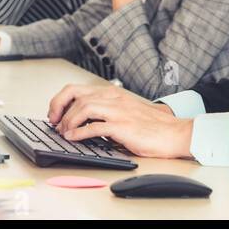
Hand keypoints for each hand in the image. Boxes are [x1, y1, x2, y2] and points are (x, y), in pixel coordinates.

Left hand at [46, 84, 191, 158]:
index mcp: (112, 93)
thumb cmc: (151, 126)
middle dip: (58, 109)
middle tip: (54, 123)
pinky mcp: (122, 126)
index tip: (54, 113)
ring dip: (68, 121)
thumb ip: (104, 113)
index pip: (76, 89)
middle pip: (75, 95)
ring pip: (83, 108)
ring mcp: (118, 111)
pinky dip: (79, 133)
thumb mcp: (124, 112)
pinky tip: (73, 138)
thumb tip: (80, 123)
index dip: (60, 100)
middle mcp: (113, 98)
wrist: (174, 133)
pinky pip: (94, 127)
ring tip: (64, 132)